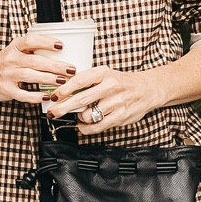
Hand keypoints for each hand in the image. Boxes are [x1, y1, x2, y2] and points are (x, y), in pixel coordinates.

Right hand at [0, 34, 76, 107]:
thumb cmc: (5, 62)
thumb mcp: (15, 50)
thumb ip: (33, 51)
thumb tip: (61, 54)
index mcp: (14, 47)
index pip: (30, 41)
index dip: (46, 42)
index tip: (61, 45)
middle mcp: (11, 60)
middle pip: (35, 61)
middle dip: (54, 65)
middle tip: (70, 69)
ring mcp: (8, 75)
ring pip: (30, 76)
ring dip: (48, 79)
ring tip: (63, 81)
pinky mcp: (7, 90)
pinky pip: (22, 94)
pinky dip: (35, 97)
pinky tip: (46, 96)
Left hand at [46, 63, 164, 133]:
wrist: (147, 89)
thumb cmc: (122, 82)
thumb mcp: (105, 75)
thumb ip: (87, 81)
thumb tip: (63, 90)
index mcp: (104, 73)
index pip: (80, 80)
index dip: (64, 89)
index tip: (54, 96)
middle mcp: (111, 86)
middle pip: (81, 99)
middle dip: (63, 108)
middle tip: (53, 112)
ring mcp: (116, 102)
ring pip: (88, 115)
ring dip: (79, 118)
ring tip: (80, 115)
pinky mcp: (120, 116)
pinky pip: (97, 126)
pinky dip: (86, 128)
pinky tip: (83, 125)